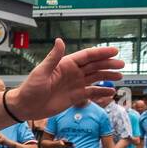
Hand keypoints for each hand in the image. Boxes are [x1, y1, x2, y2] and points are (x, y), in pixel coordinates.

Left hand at [8, 39, 123, 120]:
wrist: (25, 107)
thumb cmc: (30, 88)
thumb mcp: (41, 72)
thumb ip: (53, 57)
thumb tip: (59, 40)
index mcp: (66, 64)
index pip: (87, 56)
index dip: (101, 53)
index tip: (114, 52)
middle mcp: (73, 73)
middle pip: (95, 66)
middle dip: (108, 65)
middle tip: (121, 66)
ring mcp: (75, 84)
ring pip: (95, 78)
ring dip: (107, 77)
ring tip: (119, 77)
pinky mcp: (75, 97)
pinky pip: (91, 93)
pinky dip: (101, 92)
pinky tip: (111, 92)